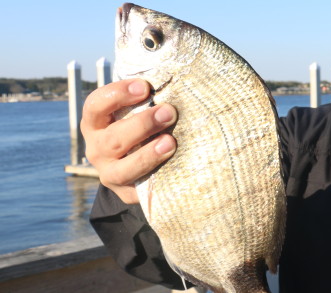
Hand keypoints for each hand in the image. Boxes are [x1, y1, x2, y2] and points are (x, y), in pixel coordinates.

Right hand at [81, 79, 177, 203]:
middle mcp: (97, 149)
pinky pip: (140, 190)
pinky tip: (173, 168)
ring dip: (149, 154)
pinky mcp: (128, 192)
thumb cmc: (141, 128)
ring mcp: (110, 173)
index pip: (95, 105)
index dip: (117, 95)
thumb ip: (145, 98)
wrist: (138, 169)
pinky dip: (156, 178)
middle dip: (143, 124)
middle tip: (169, 112)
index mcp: (95, 123)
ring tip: (171, 142)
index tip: (144, 87)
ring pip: (124, 168)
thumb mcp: (135, 112)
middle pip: (113, 138)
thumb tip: (175, 72)